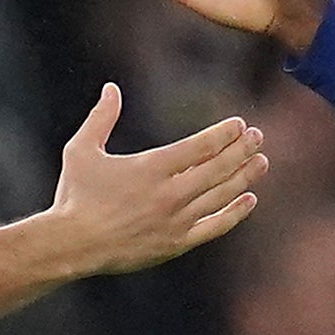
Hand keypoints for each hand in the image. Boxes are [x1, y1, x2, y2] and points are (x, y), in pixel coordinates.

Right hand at [42, 85, 268, 277]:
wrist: (72, 246)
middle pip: (218, 168)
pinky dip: (234, 213)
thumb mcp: (81, 150)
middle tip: (258, 137)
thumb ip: (101, 118)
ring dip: (244, 177)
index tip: (239, 125)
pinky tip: (249, 200)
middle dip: (241, 150)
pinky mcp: (176, 243)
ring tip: (261, 162)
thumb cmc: (74, 196)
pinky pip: (214, 226)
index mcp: (151, 168)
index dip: (224, 134)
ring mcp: (175, 220)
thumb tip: (111, 89)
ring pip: (220, 195)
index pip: (200, 147)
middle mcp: (169, 194)